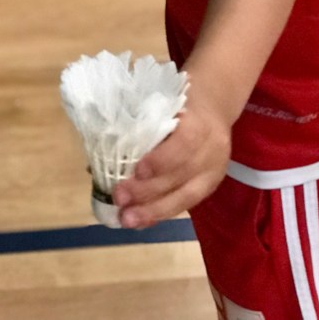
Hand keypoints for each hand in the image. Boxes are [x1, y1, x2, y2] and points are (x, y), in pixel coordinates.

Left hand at [112, 88, 231, 228]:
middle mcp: (213, 148)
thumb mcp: (165, 98)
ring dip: (154, 211)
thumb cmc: (179, 98)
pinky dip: (161, 214)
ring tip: (127, 219)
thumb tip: (105, 150)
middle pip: (183, 175)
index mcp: (201, 120)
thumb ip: (143, 121)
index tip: (137, 171)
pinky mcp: (210, 186)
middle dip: (149, 191)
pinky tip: (141, 221)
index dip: (162, 160)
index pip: (186, 144)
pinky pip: (185, 204)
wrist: (213, 105)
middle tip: (120, 198)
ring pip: (186, 197)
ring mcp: (213, 170)